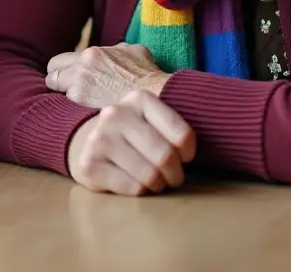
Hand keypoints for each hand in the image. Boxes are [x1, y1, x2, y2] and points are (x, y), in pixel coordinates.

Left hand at [46, 43, 168, 108]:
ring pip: (58, 93)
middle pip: (51, 76)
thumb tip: (113, 52)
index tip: (66, 78)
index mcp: (91, 54)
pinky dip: (73, 110)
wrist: (156, 96)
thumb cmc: (148, 75)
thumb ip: (116, 50)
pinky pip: (68, 108)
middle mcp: (82, 68)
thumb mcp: (134, 52)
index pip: (58, 61)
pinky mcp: (85, 105)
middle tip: (65, 91)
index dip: (61, 71)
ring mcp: (81, 88)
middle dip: (56, 83)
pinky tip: (82, 113)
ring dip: (65, 97)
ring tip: (75, 104)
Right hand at [67, 90, 195, 195]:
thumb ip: (175, 127)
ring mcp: (100, 138)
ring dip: (158, 185)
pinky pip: (131, 188)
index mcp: (140, 99)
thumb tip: (201, 147)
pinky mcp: (89, 164)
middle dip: (175, 175)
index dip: (188, 154)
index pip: (182, 135)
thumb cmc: (135, 134)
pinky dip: (139, 191)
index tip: (183, 157)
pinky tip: (133, 182)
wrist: (89, 141)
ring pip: (149, 176)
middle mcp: (117, 114)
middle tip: (171, 178)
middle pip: (165, 157)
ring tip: (154, 181)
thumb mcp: (154, 119)